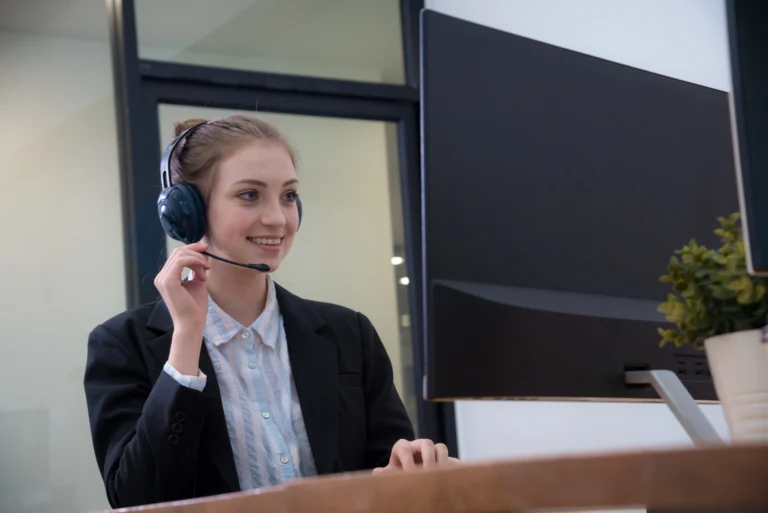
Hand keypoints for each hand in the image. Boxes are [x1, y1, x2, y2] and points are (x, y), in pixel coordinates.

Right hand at [154, 242, 211, 374]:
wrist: (192, 324)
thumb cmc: (195, 307)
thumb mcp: (198, 282)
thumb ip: (198, 268)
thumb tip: (203, 254)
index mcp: (166, 277)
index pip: (177, 255)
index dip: (193, 250)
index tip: (207, 252)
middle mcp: (161, 277)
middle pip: (178, 252)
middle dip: (196, 252)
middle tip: (209, 261)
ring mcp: (162, 279)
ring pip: (180, 255)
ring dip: (198, 260)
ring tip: (206, 272)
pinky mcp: (168, 281)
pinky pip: (181, 261)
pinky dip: (195, 262)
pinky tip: (203, 273)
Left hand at [372, 439, 459, 474]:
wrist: (409, 478)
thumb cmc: (397, 475)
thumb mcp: (390, 473)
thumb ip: (385, 473)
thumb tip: (378, 472)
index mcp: (403, 447)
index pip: (404, 448)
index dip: (406, 460)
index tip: (409, 474)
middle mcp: (418, 446)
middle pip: (427, 442)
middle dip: (428, 458)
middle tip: (428, 473)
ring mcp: (433, 452)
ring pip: (441, 448)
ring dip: (441, 461)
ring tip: (440, 475)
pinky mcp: (444, 461)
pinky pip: (453, 460)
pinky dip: (454, 468)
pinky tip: (452, 479)